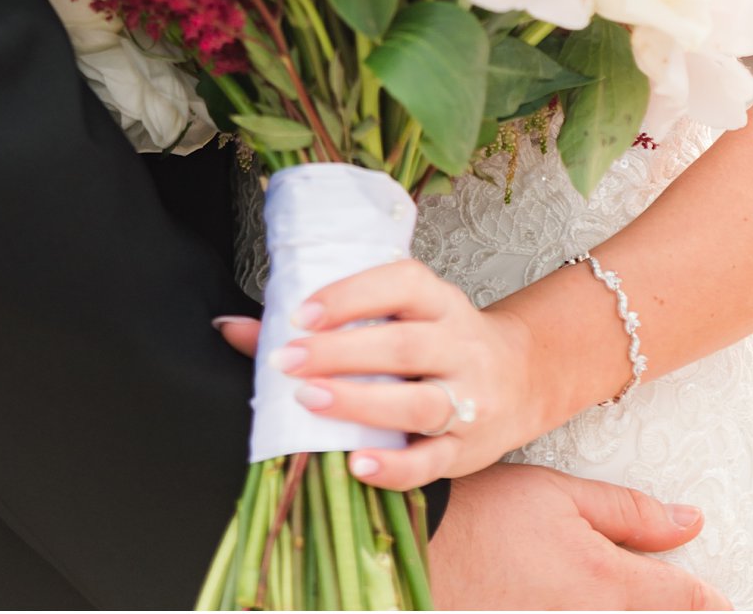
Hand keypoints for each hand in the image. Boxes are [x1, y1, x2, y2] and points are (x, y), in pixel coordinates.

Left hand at [214, 257, 551, 488]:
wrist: (522, 376)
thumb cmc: (437, 340)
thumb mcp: (397, 316)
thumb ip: (322, 321)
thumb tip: (231, 326)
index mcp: (439, 301)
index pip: (401, 285)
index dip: (351, 296)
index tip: (300, 313)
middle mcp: (459, 345)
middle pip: (403, 347)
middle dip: (342, 353)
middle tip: (288, 361)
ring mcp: (469, 399)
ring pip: (419, 403)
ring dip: (362, 404)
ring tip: (311, 401)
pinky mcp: (468, 450)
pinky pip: (432, 462)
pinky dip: (395, 468)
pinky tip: (356, 466)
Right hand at [430, 465, 727, 610]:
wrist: (415, 548)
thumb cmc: (485, 512)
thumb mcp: (561, 494)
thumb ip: (631, 514)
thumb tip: (690, 524)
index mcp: (607, 584)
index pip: (684, 600)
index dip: (707, 599)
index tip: (721, 600)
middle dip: (671, 606)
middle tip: (684, 597)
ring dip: (634, 608)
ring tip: (624, 592)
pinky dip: (595, 613)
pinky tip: (582, 598)